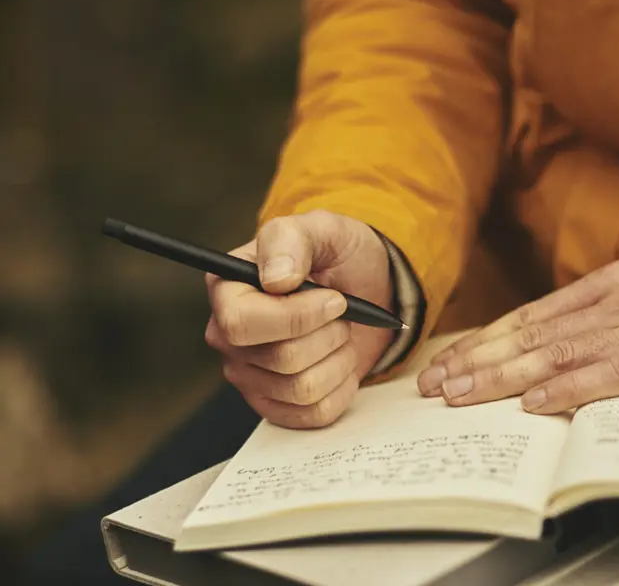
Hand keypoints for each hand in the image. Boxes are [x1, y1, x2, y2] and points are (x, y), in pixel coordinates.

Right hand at [205, 210, 394, 427]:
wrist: (366, 288)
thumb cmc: (336, 255)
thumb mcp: (322, 229)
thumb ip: (292, 239)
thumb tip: (276, 279)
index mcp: (226, 290)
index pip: (241, 324)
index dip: (296, 317)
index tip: (335, 299)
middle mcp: (229, 337)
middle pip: (281, 359)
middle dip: (328, 335)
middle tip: (342, 312)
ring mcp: (249, 375)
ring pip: (302, 389)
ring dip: (339, 358)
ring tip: (341, 334)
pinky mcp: (276, 404)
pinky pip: (315, 414)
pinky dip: (342, 387)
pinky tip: (340, 361)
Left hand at [417, 254, 618, 413]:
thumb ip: (602, 309)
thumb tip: (555, 333)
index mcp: (606, 285)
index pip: (528, 316)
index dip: (483, 340)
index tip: (449, 361)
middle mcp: (611, 305)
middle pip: (529, 336)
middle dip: (475, 361)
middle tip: (435, 384)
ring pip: (554, 354)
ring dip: (502, 377)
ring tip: (462, 395)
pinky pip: (607, 375)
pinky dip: (567, 389)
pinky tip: (534, 402)